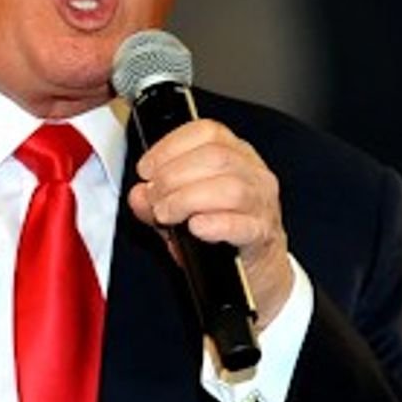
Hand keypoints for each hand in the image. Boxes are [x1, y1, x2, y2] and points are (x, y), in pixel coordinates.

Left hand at [128, 118, 292, 329]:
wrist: (253, 270)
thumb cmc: (220, 228)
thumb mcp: (182, 207)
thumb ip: (157, 197)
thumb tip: (139, 195)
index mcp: (235, 153)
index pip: (207, 131)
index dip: (170, 146)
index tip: (147, 168)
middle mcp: (253, 172)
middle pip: (215, 157)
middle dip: (173, 176)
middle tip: (154, 197)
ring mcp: (262, 203)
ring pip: (230, 188)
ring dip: (187, 199)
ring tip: (167, 213)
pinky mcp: (263, 234)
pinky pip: (242, 224)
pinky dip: (214, 223)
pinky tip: (195, 227)